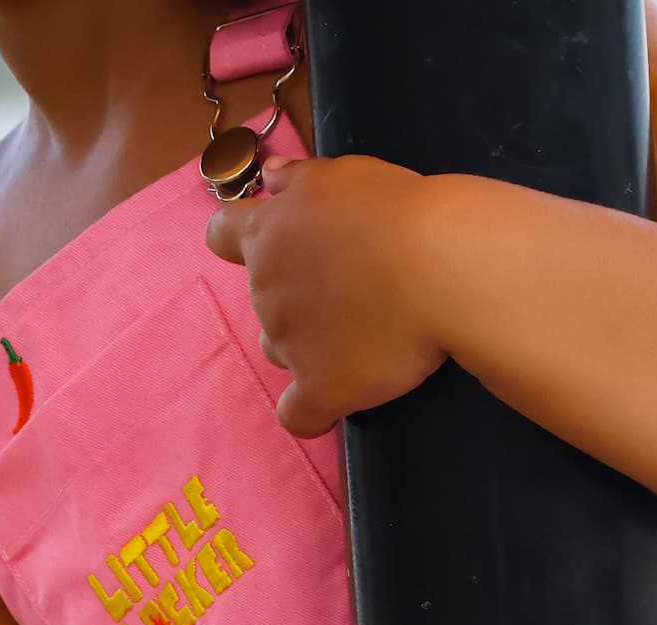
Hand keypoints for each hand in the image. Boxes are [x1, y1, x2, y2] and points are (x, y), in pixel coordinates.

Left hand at [205, 155, 447, 437]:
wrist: (435, 266)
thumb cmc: (394, 211)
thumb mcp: (341, 176)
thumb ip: (300, 180)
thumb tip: (270, 179)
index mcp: (266, 232)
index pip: (221, 235)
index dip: (241, 241)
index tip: (277, 245)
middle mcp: (265, 288)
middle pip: (263, 300)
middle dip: (295, 297)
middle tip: (349, 289)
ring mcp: (287, 342)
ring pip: (279, 350)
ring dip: (306, 345)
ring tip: (356, 337)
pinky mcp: (320, 388)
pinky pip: (297, 416)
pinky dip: (312, 413)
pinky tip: (332, 407)